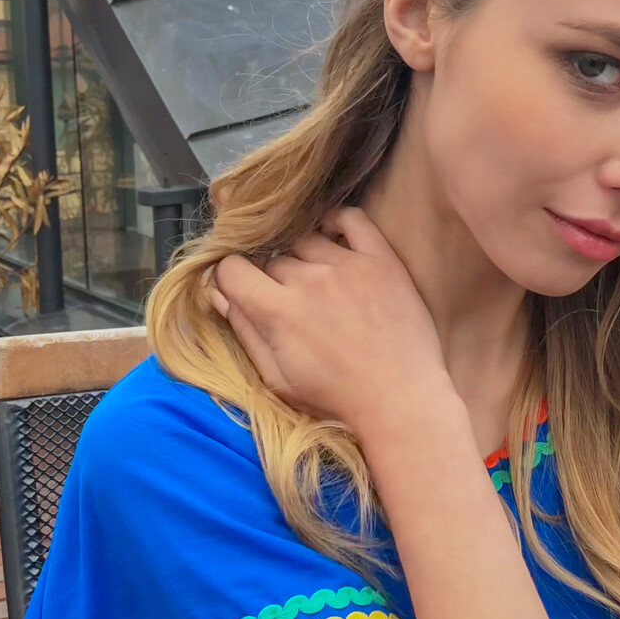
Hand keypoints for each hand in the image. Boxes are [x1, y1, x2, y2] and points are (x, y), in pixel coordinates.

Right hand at [209, 207, 456, 442]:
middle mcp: (309, 279)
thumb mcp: (276, 378)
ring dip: (303, 256)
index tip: (243, 292)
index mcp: (278, 311)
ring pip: (305, 239)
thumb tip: (219, 295)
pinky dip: (336, 220)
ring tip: (317, 283)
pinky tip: (332, 236)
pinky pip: (352, 219)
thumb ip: (245, 332)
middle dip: (273, 279)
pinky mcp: (381, 259)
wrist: (399, 399)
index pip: (231, 268)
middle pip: (272, 259)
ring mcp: (347, 265)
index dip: (231, 280)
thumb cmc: (336, 397)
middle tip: (292, 304)